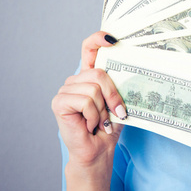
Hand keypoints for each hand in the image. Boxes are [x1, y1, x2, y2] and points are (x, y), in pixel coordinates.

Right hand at [51, 31, 126, 171]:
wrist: (98, 151)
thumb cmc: (108, 127)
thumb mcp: (118, 101)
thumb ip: (118, 84)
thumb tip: (130, 69)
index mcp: (89, 76)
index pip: (89, 48)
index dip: (98, 39)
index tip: (113, 40)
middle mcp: (76, 80)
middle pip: (99, 73)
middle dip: (113, 95)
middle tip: (117, 112)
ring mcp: (65, 90)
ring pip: (93, 89)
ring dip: (102, 110)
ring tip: (100, 122)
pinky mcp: (59, 102)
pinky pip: (85, 101)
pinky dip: (93, 116)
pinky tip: (90, 125)